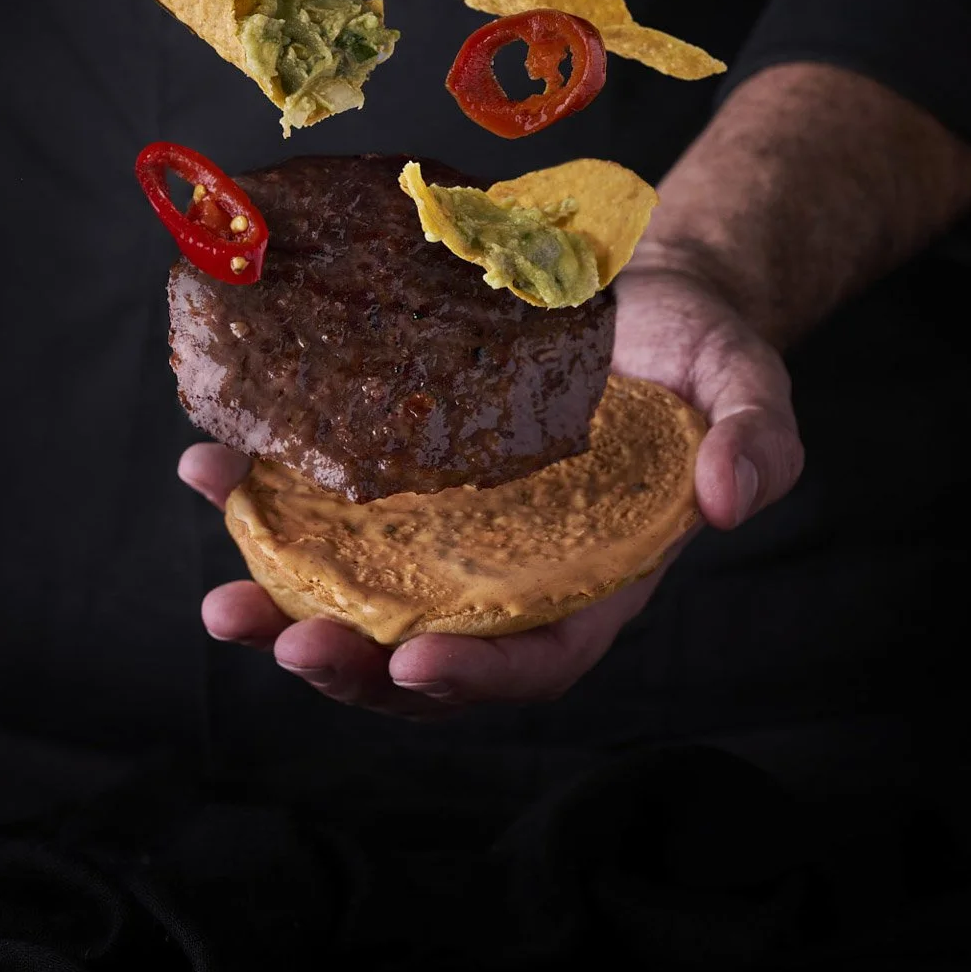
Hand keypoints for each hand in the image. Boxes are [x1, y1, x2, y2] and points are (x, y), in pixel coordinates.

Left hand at [179, 248, 802, 718]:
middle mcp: (511, 569)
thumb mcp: (748, 386)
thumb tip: (733, 500)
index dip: (475, 678)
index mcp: (596, 574)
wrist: (643, 293)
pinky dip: (266, 498)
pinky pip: (330, 504)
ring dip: (284, 600)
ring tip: (218, 599)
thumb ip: (759, 442)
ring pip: (359, 592)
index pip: (536, 657)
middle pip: (425, 648)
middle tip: (276, 637)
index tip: (411, 668)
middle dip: (348, 661)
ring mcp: (450, 525)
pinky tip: (211, 468)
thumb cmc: (702, 353)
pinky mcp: (405, 470)